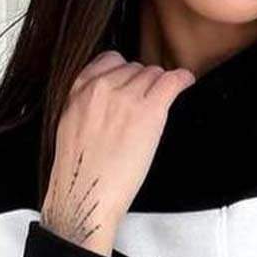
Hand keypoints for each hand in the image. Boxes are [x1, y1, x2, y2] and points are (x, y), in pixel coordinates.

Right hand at [40, 49, 194, 256]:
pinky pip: (172, 82)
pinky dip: (182, 80)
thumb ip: (87, 105)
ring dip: (159, 87)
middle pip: (135, 68)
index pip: (111, 60)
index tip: (132, 84)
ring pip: (153, 75)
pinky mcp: (148, 112)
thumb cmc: (79, 173)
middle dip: (142, 84)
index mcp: (79, 89)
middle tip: (146, 105)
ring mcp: (126, 98)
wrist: (85, 196)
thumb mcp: (69, 126)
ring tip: (162, 102)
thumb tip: (106, 103)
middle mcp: (102, 87)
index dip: (125, 73)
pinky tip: (186, 82)